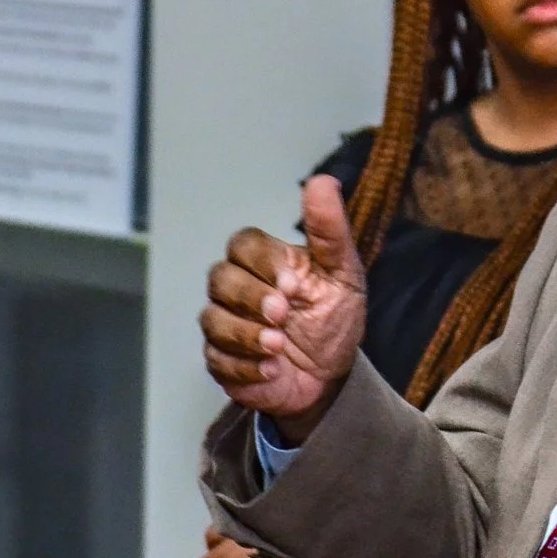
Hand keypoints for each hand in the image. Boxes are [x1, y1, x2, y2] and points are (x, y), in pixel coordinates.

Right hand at [200, 176, 365, 439]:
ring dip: (245, 334)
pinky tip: (272, 369)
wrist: (333, 375)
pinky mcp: (221, 361)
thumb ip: (330, 230)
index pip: (243, 244)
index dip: (262, 262)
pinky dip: (244, 366)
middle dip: (251, 297)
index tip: (292, 282)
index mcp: (266, 262)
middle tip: (283, 314)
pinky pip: (216, 359)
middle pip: (220, 278)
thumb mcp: (343, 273)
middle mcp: (239, 288)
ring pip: (212, 319)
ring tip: (279, 345)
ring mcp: (226, 324)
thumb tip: (323, 182)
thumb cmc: (334, 317)